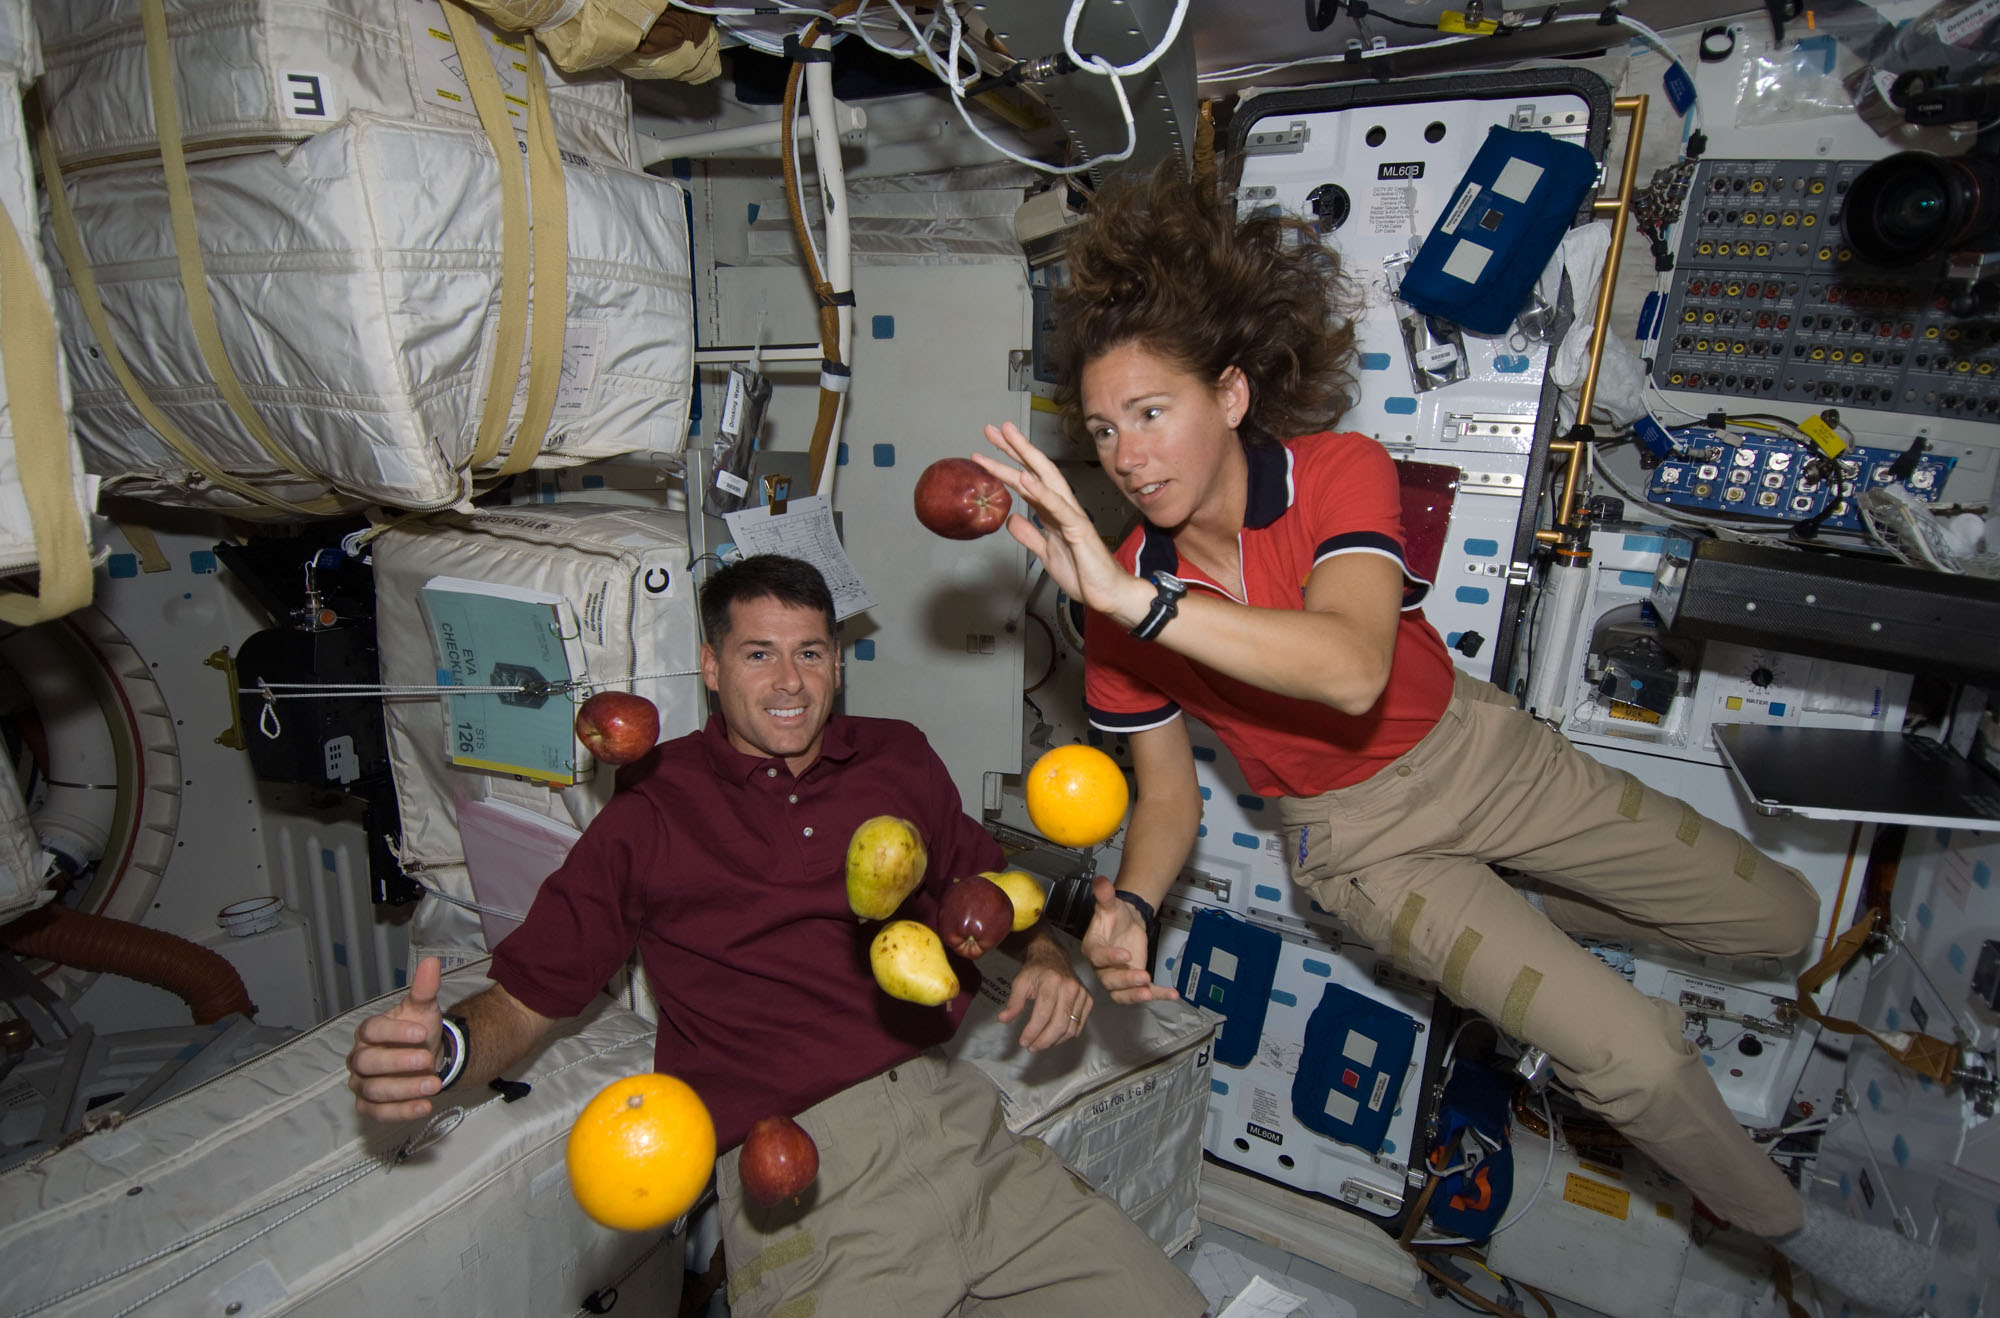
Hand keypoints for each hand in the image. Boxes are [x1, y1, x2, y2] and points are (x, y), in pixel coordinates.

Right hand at [347, 956, 446, 1121]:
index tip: (423, 1032)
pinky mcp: (370, 1105)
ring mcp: (362, 1083)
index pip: (371, 1030)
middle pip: (366, 1063)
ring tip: (434, 1085)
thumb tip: (432, 962)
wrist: (425, 1056)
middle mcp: (360, 1058)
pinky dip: (400, 1112)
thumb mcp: (423, 1009)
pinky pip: (378, 1112)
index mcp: (369, 1031)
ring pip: (373, 1090)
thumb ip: (424, 989)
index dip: (394, 1032)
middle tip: (427, 1060)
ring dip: (404, 1090)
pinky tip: (424, 1107)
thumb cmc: (417, 1031)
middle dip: (397, 1063)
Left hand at [971, 423, 1150, 625]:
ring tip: (1006, 439)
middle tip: (992, 429)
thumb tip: (1012, 520)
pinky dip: (1040, 491)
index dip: (1009, 463)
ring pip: (1044, 480)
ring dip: (1024, 458)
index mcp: (1054, 513)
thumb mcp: (1046, 552)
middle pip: (1035, 470)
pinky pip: (1057, 507)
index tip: (988, 449)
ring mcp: (1070, 515)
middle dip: (1014, 449)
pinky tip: (1025, 478)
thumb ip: (1030, 535)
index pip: (1028, 481)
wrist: (1107, 594)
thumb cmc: (1084, 573)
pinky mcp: (1078, 528)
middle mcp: (1062, 507)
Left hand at [996, 935, 1091, 1050]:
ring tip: (1040, 1044)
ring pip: (1070, 1028)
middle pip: (1059, 1024)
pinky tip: (1053, 1037)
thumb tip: (1003, 1019)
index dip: (1033, 1031)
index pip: (1043, 1013)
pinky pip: (1078, 1025)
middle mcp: (1070, 987)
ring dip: (1054, 1041)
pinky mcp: (1088, 1000)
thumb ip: (1013, 1002)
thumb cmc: (1035, 971)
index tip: (1023, 1041)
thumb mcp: (1020, 982)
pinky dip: (1066, 1036)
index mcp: (1052, 981)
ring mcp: (1082, 994)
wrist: (1054, 958)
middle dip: (1044, 1041)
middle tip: (1031, 1048)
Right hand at [1082, 877, 1178, 1004]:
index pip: (1098, 957)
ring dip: (1135, 996)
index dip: (1110, 958)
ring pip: (1122, 994)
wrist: (1127, 922)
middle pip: (1109, 981)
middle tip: (1143, 976)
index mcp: (1094, 947)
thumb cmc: (1115, 916)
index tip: (1125, 955)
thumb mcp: (1111, 904)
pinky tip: (1172, 994)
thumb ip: (1105, 895)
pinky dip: (1159, 995)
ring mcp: (1118, 977)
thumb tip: (1101, 881)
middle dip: (1126, 981)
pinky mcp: (1134, 982)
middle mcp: (1103, 967)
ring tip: (1150, 993)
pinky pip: (1144, 992)